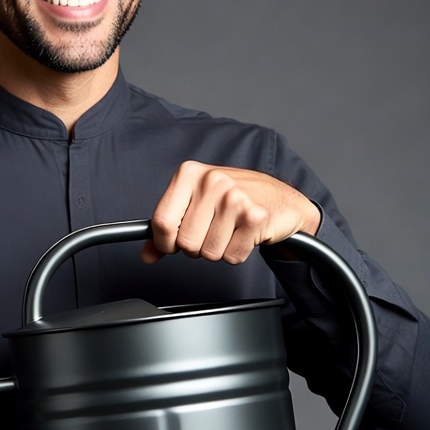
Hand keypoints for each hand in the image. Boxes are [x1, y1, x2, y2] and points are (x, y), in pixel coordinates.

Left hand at [144, 161, 320, 264]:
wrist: (281, 200)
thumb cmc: (235, 200)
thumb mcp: (196, 204)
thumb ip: (170, 227)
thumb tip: (148, 254)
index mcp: (190, 173)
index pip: (161, 221)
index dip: (164, 242)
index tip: (171, 244)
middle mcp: (212, 181)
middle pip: (185, 242)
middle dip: (197, 247)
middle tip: (213, 232)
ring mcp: (235, 198)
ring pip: (208, 253)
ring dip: (219, 250)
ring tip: (231, 231)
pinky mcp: (255, 217)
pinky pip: (232, 256)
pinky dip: (237, 253)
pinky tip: (245, 235)